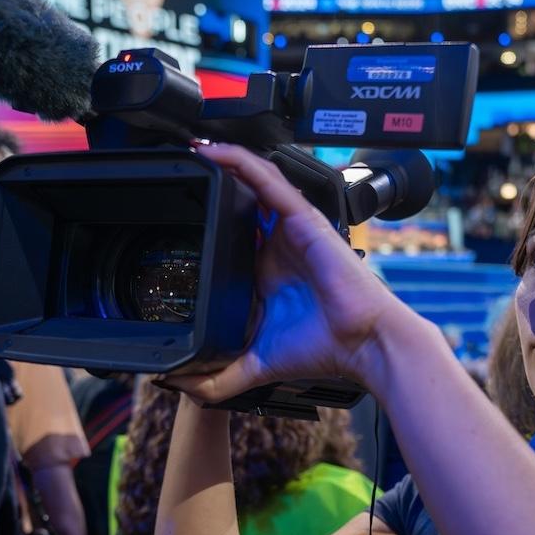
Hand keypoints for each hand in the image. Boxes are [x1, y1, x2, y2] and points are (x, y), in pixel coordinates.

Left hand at [162, 143, 413, 402]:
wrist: (362, 344)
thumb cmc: (323, 348)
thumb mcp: (255, 364)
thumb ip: (218, 377)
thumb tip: (177, 385)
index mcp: (266, 269)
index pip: (230, 233)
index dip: (204, 217)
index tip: (172, 211)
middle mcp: (277, 243)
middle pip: (240, 200)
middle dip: (210, 181)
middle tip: (175, 169)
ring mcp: (291, 227)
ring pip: (253, 181)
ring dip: (222, 161)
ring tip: (190, 149)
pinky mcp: (303, 218)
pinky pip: (268, 180)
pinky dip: (241, 162)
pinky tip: (215, 151)